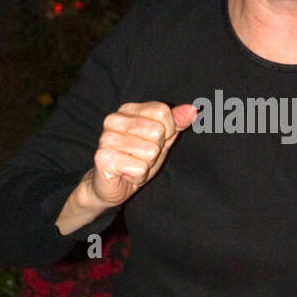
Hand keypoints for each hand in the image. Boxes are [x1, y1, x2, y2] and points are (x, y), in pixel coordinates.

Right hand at [81, 101, 197, 209]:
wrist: (112, 186)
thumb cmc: (137, 159)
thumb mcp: (162, 139)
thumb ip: (177, 122)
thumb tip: (193, 110)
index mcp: (128, 109)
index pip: (162, 112)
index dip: (167, 131)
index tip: (154, 141)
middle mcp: (114, 119)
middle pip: (157, 131)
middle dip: (156, 150)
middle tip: (141, 156)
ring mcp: (107, 138)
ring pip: (150, 151)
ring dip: (146, 164)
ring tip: (133, 164)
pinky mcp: (104, 158)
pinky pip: (139, 168)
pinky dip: (137, 176)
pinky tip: (126, 174)